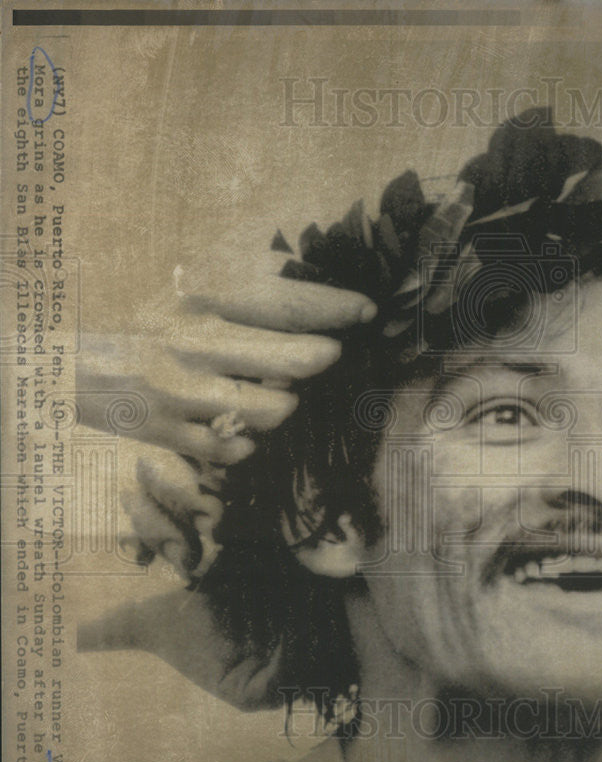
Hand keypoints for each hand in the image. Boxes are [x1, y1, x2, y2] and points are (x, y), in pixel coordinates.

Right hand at [77, 249, 376, 463]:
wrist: (65, 370)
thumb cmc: (145, 331)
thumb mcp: (184, 299)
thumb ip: (240, 303)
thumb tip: (312, 312)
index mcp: (197, 301)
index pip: (280, 301)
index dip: (331, 306)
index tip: (364, 310)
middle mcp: (192, 343)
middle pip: (288, 357)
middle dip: (317, 357)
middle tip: (329, 354)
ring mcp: (180, 392)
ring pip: (270, 410)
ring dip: (281, 406)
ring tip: (275, 396)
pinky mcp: (166, 434)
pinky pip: (233, 450)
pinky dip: (244, 446)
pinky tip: (239, 433)